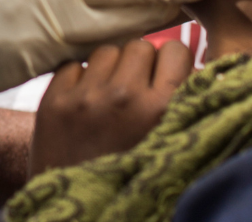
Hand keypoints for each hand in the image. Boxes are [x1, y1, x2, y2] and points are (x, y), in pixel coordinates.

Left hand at [31, 38, 193, 173]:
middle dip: (140, 65)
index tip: (165, 78)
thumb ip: (181, 106)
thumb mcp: (170, 146)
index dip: (171, 63)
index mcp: (161, 110)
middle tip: (135, 91)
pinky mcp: (54, 101)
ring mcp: (86, 97)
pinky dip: (80, 79)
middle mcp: (124, 97)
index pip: (175, 50)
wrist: (78, 215)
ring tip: (109, 98)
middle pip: (140, 46)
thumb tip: (196, 67)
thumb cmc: (131, 179)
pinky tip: (84, 104)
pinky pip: (73, 64)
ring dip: (111, 69)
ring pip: (106, 51)